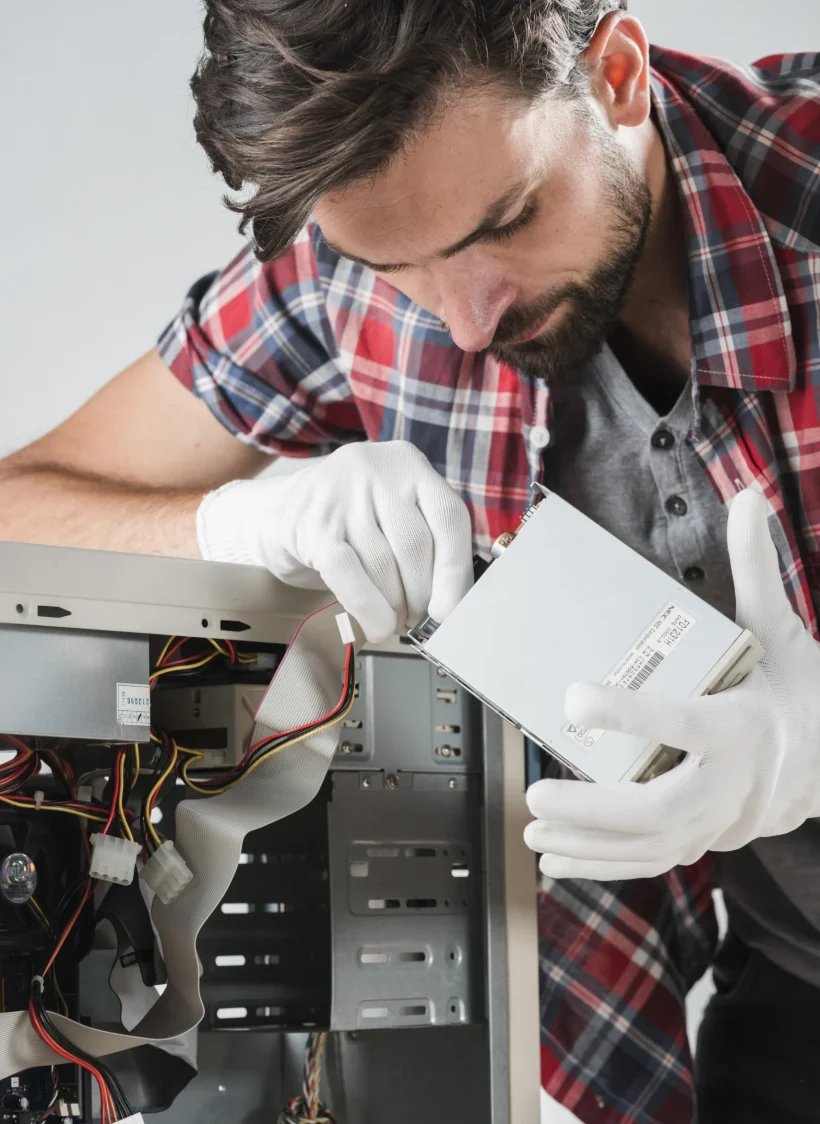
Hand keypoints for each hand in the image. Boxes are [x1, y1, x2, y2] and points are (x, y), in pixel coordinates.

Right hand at [196, 441, 473, 642]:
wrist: (278, 512)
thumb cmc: (349, 520)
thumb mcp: (392, 511)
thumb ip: (426, 539)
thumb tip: (452, 599)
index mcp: (408, 463)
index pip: (448, 516)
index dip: (456, 569)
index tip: (453, 608)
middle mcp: (376, 470)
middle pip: (415, 544)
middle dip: (422, 594)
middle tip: (418, 618)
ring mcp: (342, 494)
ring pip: (383, 564)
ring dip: (394, 605)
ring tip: (395, 620)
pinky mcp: (313, 525)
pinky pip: (350, 574)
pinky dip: (369, 608)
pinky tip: (377, 626)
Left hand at [524, 488, 819, 880]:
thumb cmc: (802, 691)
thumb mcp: (784, 630)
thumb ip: (758, 570)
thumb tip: (748, 499)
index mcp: (746, 724)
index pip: (683, 723)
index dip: (630, 714)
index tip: (575, 698)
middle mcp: (735, 782)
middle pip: (663, 808)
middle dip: (596, 808)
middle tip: (537, 794)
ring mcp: (724, 820)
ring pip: (653, 846)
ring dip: (589, 844)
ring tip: (534, 833)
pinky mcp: (710, 839)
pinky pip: (654, 859)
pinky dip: (604, 865)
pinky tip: (557, 863)